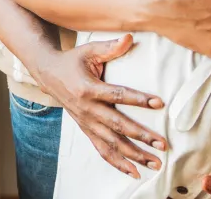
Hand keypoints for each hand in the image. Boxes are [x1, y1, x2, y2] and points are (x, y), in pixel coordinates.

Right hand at [30, 34, 167, 179]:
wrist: (48, 75)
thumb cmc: (73, 60)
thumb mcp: (89, 50)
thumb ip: (110, 47)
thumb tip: (129, 37)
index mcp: (88, 89)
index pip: (117, 95)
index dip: (138, 99)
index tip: (159, 102)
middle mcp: (87, 110)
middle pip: (117, 126)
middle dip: (141, 136)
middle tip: (162, 144)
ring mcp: (86, 123)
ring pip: (112, 143)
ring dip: (134, 155)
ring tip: (155, 163)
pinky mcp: (86, 130)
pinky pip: (102, 150)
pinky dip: (118, 163)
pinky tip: (135, 172)